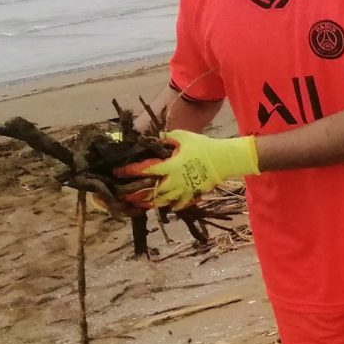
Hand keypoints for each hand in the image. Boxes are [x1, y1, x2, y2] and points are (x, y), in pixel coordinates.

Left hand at [120, 130, 259, 208]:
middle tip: (124, 195)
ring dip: (150, 203)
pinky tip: (168, 207)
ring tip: (140, 204)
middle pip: (151, 192)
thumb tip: (154, 137)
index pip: (145, 170)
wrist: (226, 159)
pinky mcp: (194, 194)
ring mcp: (184, 190)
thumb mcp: (183, 137)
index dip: (129, 171)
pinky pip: (180, 204)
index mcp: (170, 166)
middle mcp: (174, 181)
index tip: (118, 172)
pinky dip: (173, 206)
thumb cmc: (204, 146)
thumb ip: (166, 137)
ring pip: (163, 201)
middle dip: (135, 195)